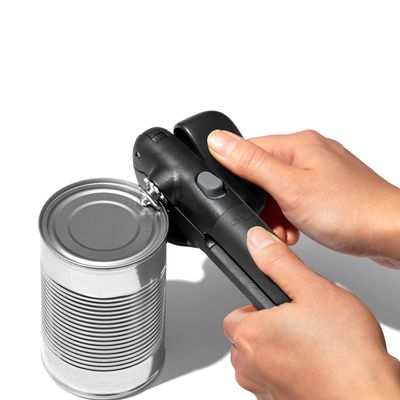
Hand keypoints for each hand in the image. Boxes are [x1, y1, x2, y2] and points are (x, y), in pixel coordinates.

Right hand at [207, 129, 399, 266]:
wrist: (391, 233)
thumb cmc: (351, 209)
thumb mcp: (290, 188)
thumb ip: (251, 164)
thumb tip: (218, 141)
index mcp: (298, 144)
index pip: (247, 149)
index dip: (237, 178)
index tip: (243, 200)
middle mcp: (309, 153)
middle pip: (263, 173)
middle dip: (260, 201)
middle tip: (271, 220)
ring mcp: (319, 172)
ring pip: (278, 189)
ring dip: (276, 212)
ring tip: (287, 228)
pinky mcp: (327, 189)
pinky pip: (295, 198)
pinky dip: (291, 215)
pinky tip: (298, 228)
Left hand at [223, 226, 399, 398]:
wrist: (370, 397)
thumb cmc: (345, 353)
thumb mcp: (312, 289)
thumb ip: (278, 262)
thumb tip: (257, 242)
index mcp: (249, 336)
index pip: (235, 315)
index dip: (257, 306)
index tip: (277, 305)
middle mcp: (250, 366)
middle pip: (248, 337)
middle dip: (269, 326)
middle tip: (299, 321)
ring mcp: (265, 389)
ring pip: (263, 358)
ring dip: (280, 349)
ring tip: (311, 341)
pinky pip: (277, 378)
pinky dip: (291, 369)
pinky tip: (316, 361)